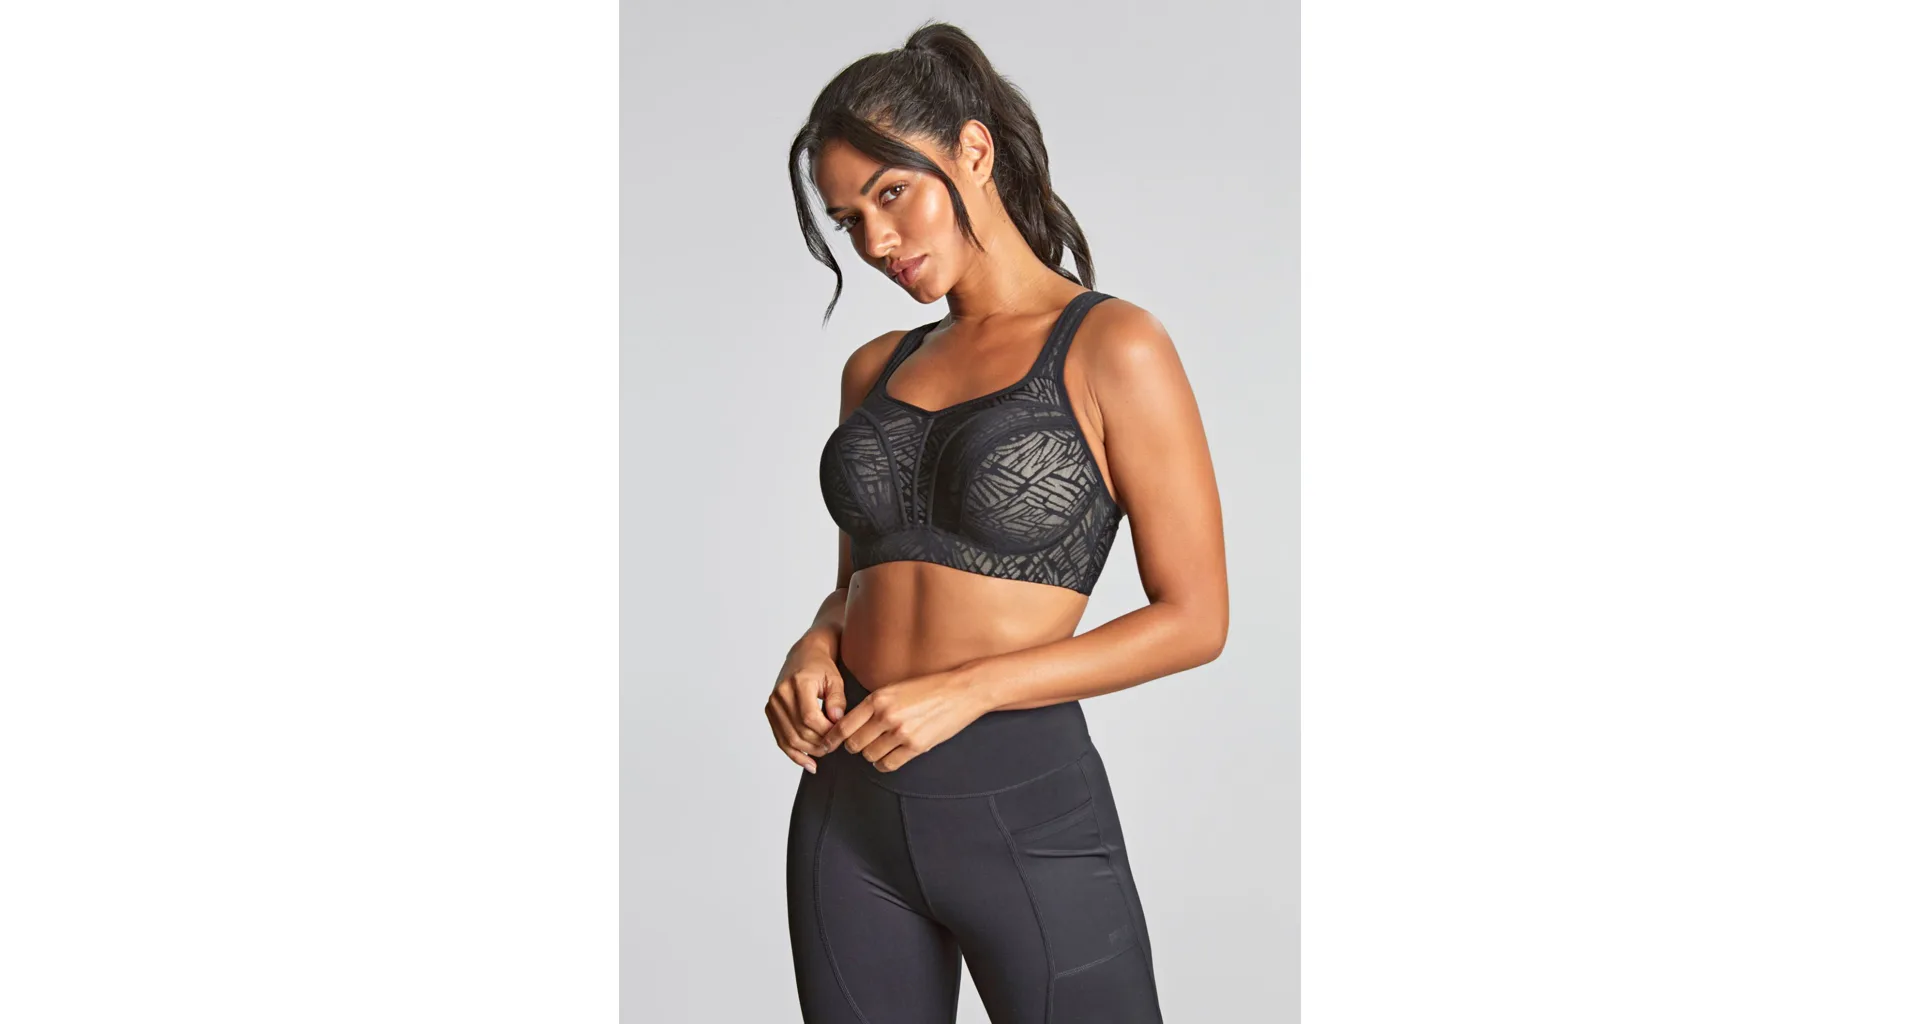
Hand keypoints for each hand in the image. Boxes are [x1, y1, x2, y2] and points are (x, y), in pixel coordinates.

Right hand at [765, 642, 846, 773]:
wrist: (804, 655)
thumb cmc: (822, 667)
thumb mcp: (836, 680)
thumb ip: (837, 701)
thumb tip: (836, 722)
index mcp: (797, 684)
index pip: (810, 717)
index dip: (826, 732)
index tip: (840, 736)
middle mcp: (781, 694)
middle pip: (799, 731)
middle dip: (819, 743)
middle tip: (835, 747)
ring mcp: (773, 703)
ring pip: (789, 739)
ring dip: (808, 751)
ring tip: (824, 754)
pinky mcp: (770, 711)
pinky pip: (781, 739)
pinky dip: (794, 754)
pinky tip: (808, 763)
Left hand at [822, 669, 990, 772]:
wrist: (961, 691)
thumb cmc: (928, 688)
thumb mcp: (894, 688)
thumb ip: (872, 705)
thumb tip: (849, 724)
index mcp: (877, 699)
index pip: (844, 725)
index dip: (832, 738)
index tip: (827, 744)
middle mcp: (886, 716)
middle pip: (854, 744)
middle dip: (855, 746)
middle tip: (861, 744)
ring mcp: (901, 732)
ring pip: (870, 756)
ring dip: (872, 754)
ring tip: (881, 746)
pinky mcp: (916, 746)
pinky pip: (888, 764)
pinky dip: (885, 763)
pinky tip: (890, 754)